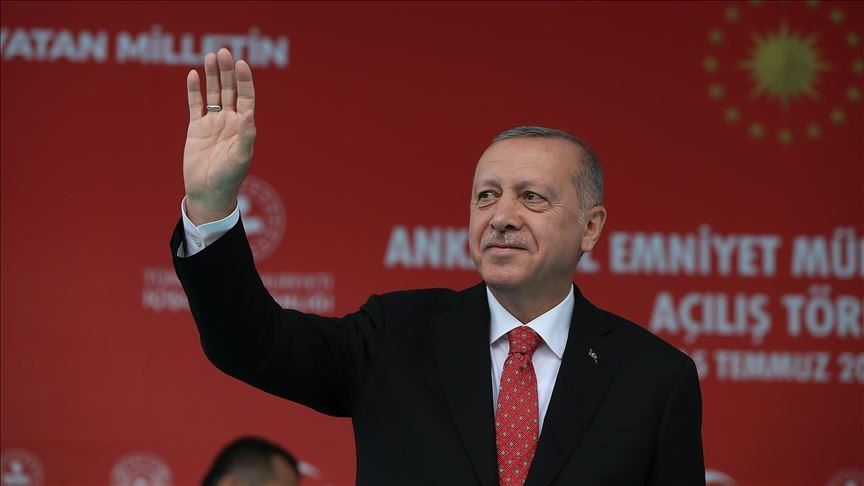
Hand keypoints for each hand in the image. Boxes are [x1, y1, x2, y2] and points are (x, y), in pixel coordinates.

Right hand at [183, 48, 256, 224]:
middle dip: (227, 71)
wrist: (208, 192)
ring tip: (210, 56)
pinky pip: (195, 104)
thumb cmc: (228, 178)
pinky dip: (193, 90)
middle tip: (223, 51)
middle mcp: (229, 121)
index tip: (240, 63)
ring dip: (212, 75)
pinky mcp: (196, 128)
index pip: (246, 97)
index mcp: (243, 126)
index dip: (244, 80)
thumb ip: (245, 135)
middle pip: (229, 90)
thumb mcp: (240, 157)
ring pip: (213, 93)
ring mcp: (212, 123)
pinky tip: (192, 75)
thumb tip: (248, 113)